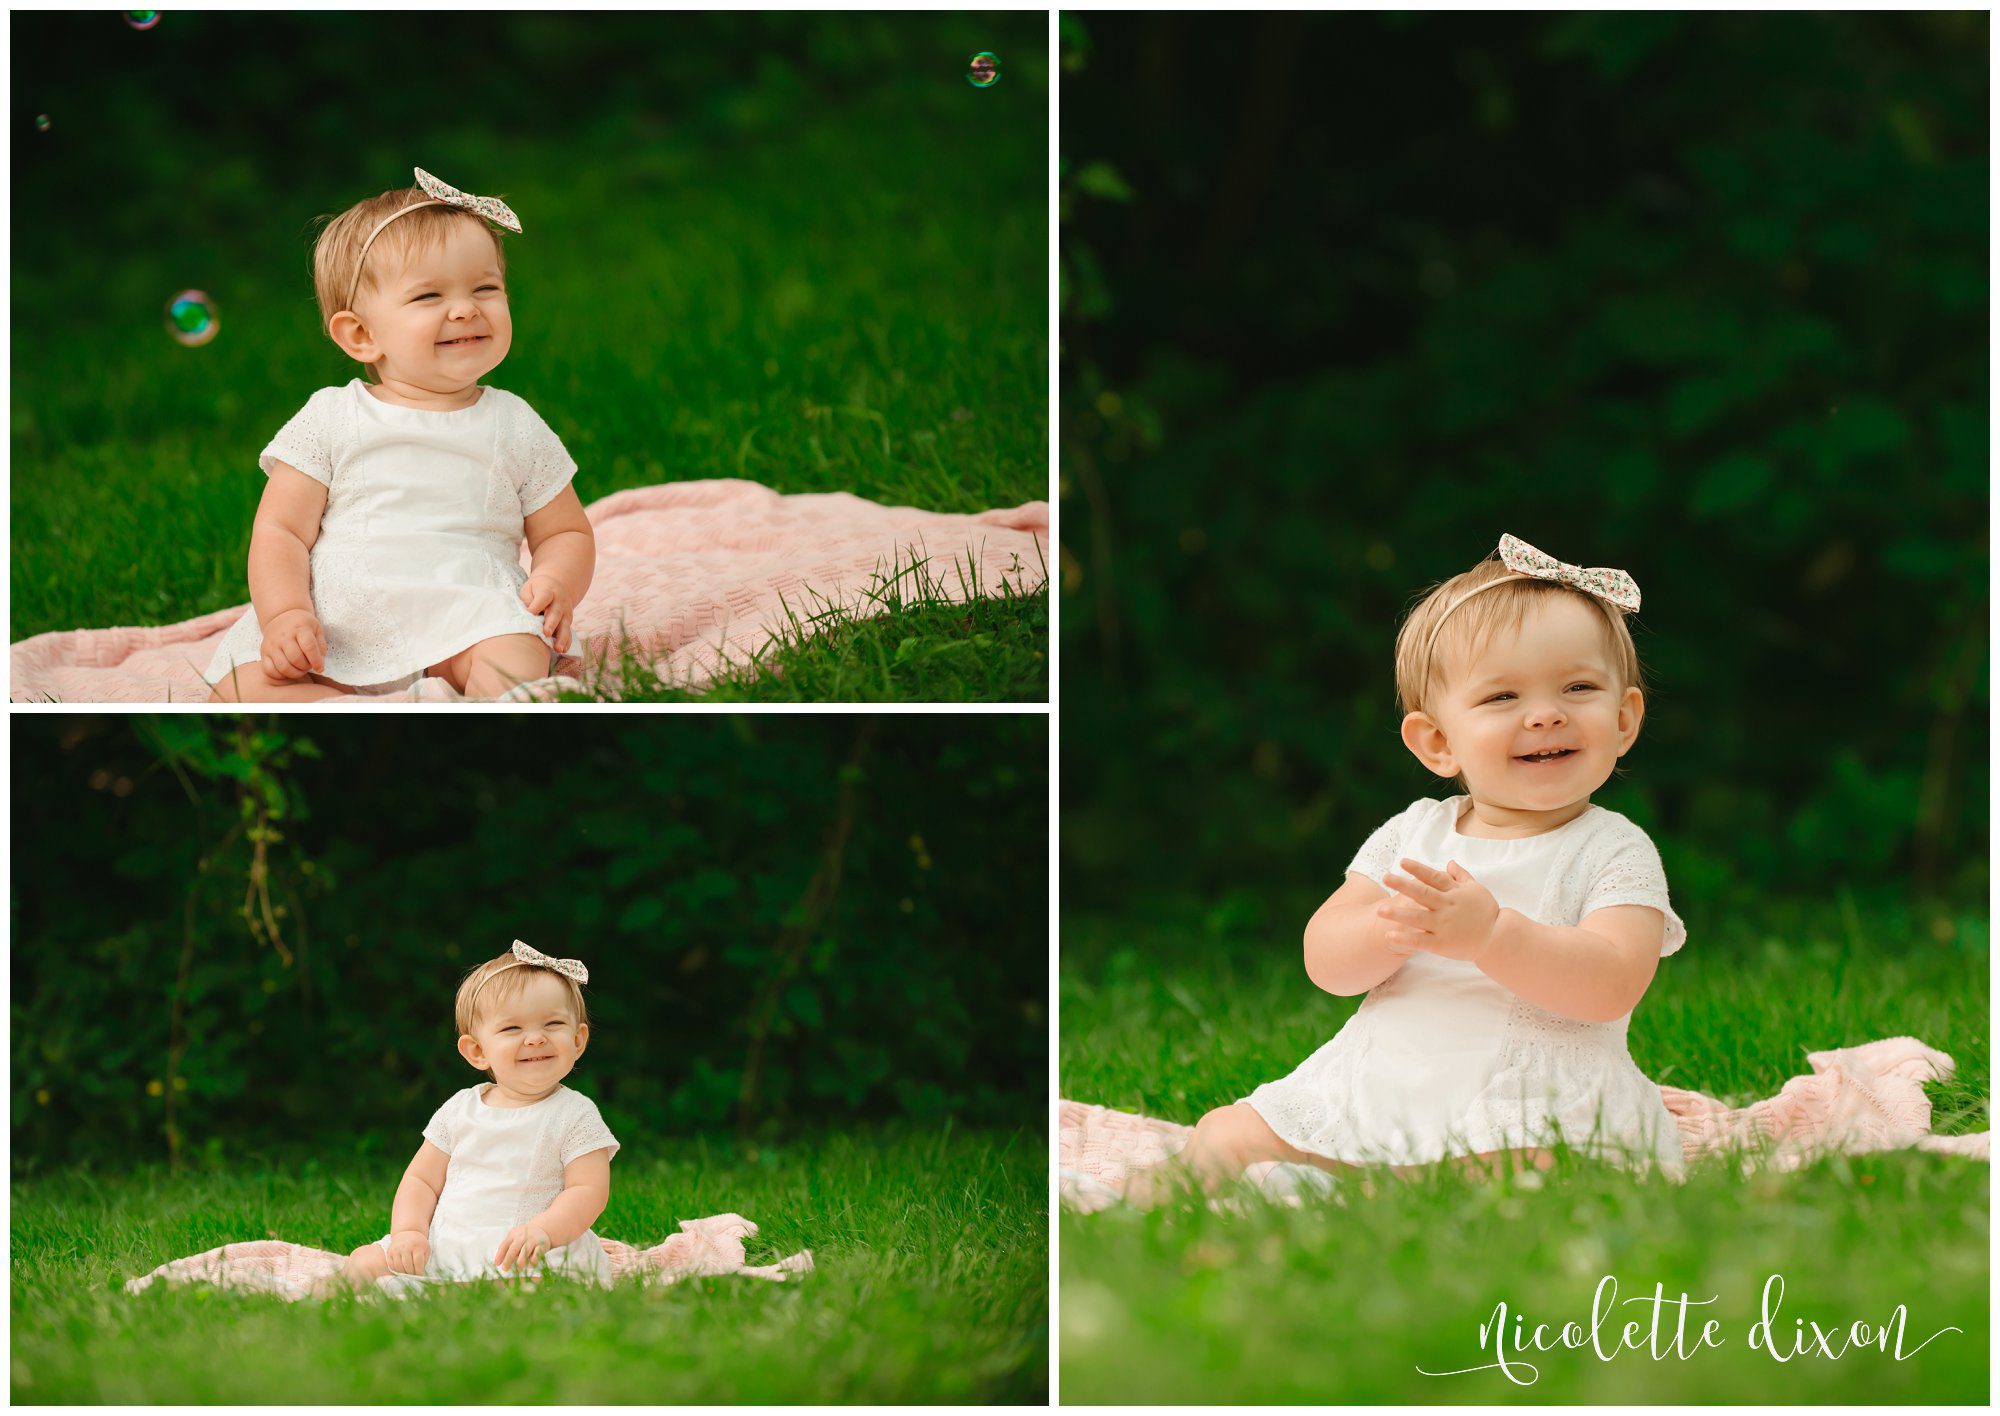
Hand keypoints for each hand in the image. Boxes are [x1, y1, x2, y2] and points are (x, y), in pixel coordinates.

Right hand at [260, 608, 325, 679]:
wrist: (282, 617)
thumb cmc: (302, 626)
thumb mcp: (316, 630)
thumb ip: (320, 646)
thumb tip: (319, 664)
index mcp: (300, 628)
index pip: (309, 646)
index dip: (316, 660)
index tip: (320, 668)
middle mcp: (283, 636)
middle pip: (295, 659)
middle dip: (305, 667)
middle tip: (308, 666)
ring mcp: (272, 644)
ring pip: (283, 667)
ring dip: (295, 673)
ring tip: (300, 669)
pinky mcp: (263, 652)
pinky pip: (269, 670)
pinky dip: (280, 675)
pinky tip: (288, 670)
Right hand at [385, 1228, 430, 1275]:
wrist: (407, 1233)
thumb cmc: (418, 1243)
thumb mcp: (426, 1248)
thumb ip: (424, 1260)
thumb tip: (420, 1273)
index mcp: (416, 1245)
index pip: (417, 1261)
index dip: (419, 1271)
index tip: (420, 1276)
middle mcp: (405, 1247)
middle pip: (407, 1265)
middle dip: (411, 1273)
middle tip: (414, 1276)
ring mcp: (396, 1249)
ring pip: (398, 1266)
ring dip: (404, 1273)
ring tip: (408, 1274)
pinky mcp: (389, 1252)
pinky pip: (391, 1265)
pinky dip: (396, 1270)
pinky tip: (401, 1270)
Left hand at [493, 1221, 551, 1274]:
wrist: (541, 1229)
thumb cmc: (524, 1236)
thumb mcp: (513, 1238)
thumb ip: (506, 1248)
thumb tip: (497, 1262)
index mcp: (513, 1235)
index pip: (504, 1245)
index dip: (500, 1255)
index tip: (497, 1264)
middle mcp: (522, 1237)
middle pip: (514, 1248)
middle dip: (508, 1259)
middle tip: (505, 1268)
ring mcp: (532, 1240)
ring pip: (525, 1251)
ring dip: (520, 1261)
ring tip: (517, 1270)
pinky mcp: (542, 1245)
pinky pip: (537, 1253)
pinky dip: (533, 1260)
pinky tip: (529, 1265)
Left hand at [520, 574, 575, 653]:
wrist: (558, 585)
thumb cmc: (538, 589)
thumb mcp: (530, 587)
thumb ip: (527, 599)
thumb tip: (525, 614)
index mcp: (548, 591)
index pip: (543, 598)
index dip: (537, 606)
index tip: (530, 613)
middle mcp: (559, 602)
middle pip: (556, 613)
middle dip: (551, 624)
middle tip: (546, 633)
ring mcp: (566, 613)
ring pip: (565, 625)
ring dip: (562, 637)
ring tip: (557, 648)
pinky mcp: (568, 622)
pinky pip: (569, 632)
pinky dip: (567, 642)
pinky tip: (563, 650)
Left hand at [1376, 858, 1500, 962]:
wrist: (1498, 937)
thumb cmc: (1487, 912)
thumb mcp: (1476, 889)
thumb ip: (1461, 876)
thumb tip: (1448, 862)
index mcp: (1454, 892)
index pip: (1433, 877)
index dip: (1418, 869)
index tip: (1402, 862)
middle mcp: (1447, 907)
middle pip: (1422, 893)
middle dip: (1403, 885)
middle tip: (1386, 877)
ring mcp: (1444, 925)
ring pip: (1417, 917)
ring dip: (1398, 913)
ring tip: (1380, 910)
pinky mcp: (1442, 943)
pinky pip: (1420, 941)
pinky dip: (1405, 939)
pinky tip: (1389, 936)